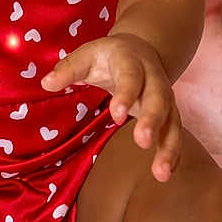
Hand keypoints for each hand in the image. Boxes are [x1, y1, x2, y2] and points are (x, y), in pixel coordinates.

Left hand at [41, 32, 180, 181]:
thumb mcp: (87, 54)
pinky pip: (174, 132)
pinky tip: (167, 173)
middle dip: (153, 119)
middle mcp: (154, 78)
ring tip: (161, 173)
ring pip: (173, 120)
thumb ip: (69, 68)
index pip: (131, 76)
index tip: (117, 115)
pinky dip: (174, 153)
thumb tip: (47, 83)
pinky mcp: (169, 113)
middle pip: (159, 98)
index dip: (126, 94)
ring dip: (169, 146)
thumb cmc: (108, 56)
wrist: (141, 48)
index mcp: (131, 61)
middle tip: (143, 141)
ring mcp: (165, 97)